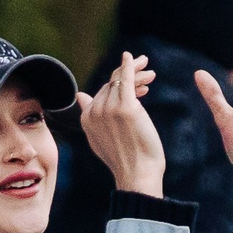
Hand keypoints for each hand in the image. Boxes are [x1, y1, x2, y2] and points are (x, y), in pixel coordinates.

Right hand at [81, 50, 163, 196]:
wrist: (138, 174)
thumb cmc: (126, 159)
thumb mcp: (101, 137)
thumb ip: (91, 116)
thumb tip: (80, 95)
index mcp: (87, 119)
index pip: (101, 92)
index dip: (119, 88)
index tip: (141, 89)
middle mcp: (94, 111)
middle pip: (111, 84)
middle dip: (131, 78)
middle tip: (150, 76)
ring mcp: (109, 108)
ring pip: (120, 81)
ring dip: (137, 73)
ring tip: (152, 74)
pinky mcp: (125, 106)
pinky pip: (126, 79)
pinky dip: (130, 65)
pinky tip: (134, 57)